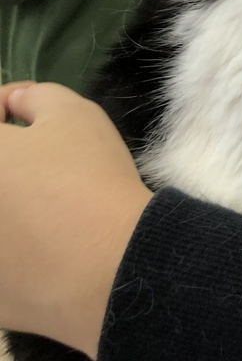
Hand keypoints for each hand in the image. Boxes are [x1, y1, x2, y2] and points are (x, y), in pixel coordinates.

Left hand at [0, 82, 152, 358]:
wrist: (110, 265)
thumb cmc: (91, 181)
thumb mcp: (75, 114)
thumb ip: (34, 96)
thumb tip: (16, 105)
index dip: (1, 110)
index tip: (24, 117)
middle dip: (8, 165)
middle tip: (36, 165)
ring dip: (10, 207)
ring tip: (41, 209)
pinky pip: (3, 262)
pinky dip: (14, 252)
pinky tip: (42, 251)